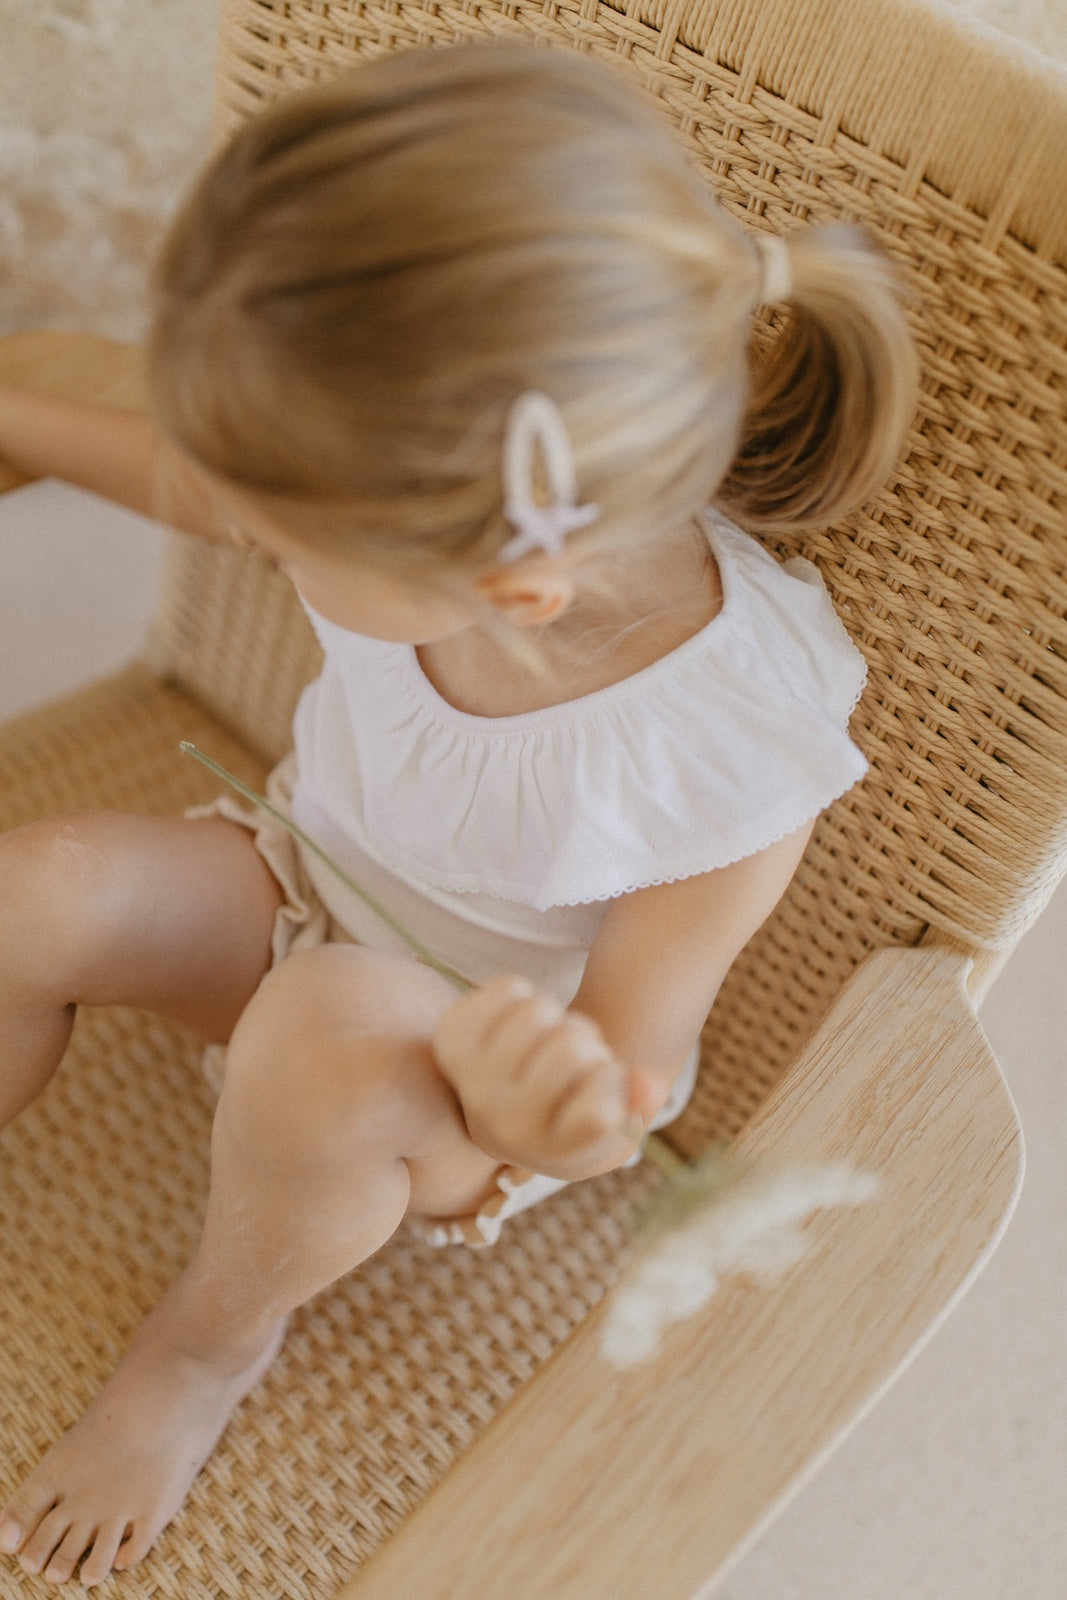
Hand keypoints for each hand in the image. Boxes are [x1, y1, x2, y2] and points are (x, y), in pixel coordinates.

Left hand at [433, 977, 652, 1179]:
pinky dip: (524, 994)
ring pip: (540, 1012)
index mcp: (549, 1150)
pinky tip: (520, 1023)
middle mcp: (502, 1124)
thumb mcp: (614, 1117)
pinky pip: (508, 989)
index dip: (613, 1084)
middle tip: (579, 1060)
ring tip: (551, 1042)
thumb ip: (634, 1101)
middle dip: (588, 1044)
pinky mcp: (451, 1041)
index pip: (598, 1112)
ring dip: (558, 1018)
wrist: (513, 1119)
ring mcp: (472, 1082)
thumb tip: (648, 1086)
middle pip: (572, 1050)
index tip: (603, 1087)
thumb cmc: (576, 1110)